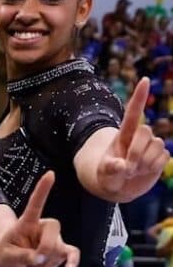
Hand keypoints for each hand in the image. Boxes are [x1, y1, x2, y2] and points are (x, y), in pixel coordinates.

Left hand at [0, 171, 79, 266]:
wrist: (13, 259)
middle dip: (43, 250)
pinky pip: (70, 254)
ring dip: (44, 264)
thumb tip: (39, 258)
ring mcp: (54, 238)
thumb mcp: (6, 256)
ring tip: (30, 264)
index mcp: (28, 222)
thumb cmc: (8, 252)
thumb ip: (21, 257)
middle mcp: (43, 226)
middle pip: (52, 234)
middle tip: (31, 260)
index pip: (36, 204)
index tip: (50, 174)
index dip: (43, 190)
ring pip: (57, 251)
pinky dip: (71, 261)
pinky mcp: (61, 249)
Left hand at [96, 78, 169, 199]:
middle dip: (136, 152)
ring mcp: (151, 145)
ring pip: (156, 146)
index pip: (132, 113)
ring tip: (134, 170)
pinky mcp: (161, 155)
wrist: (120, 187)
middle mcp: (139, 137)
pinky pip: (163, 158)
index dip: (139, 97)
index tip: (145, 80)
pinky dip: (153, 168)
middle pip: (145, 132)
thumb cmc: (108, 177)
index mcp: (123, 135)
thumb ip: (111, 169)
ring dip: (144, 163)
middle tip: (127, 168)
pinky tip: (144, 171)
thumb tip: (122, 165)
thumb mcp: (103, 174)